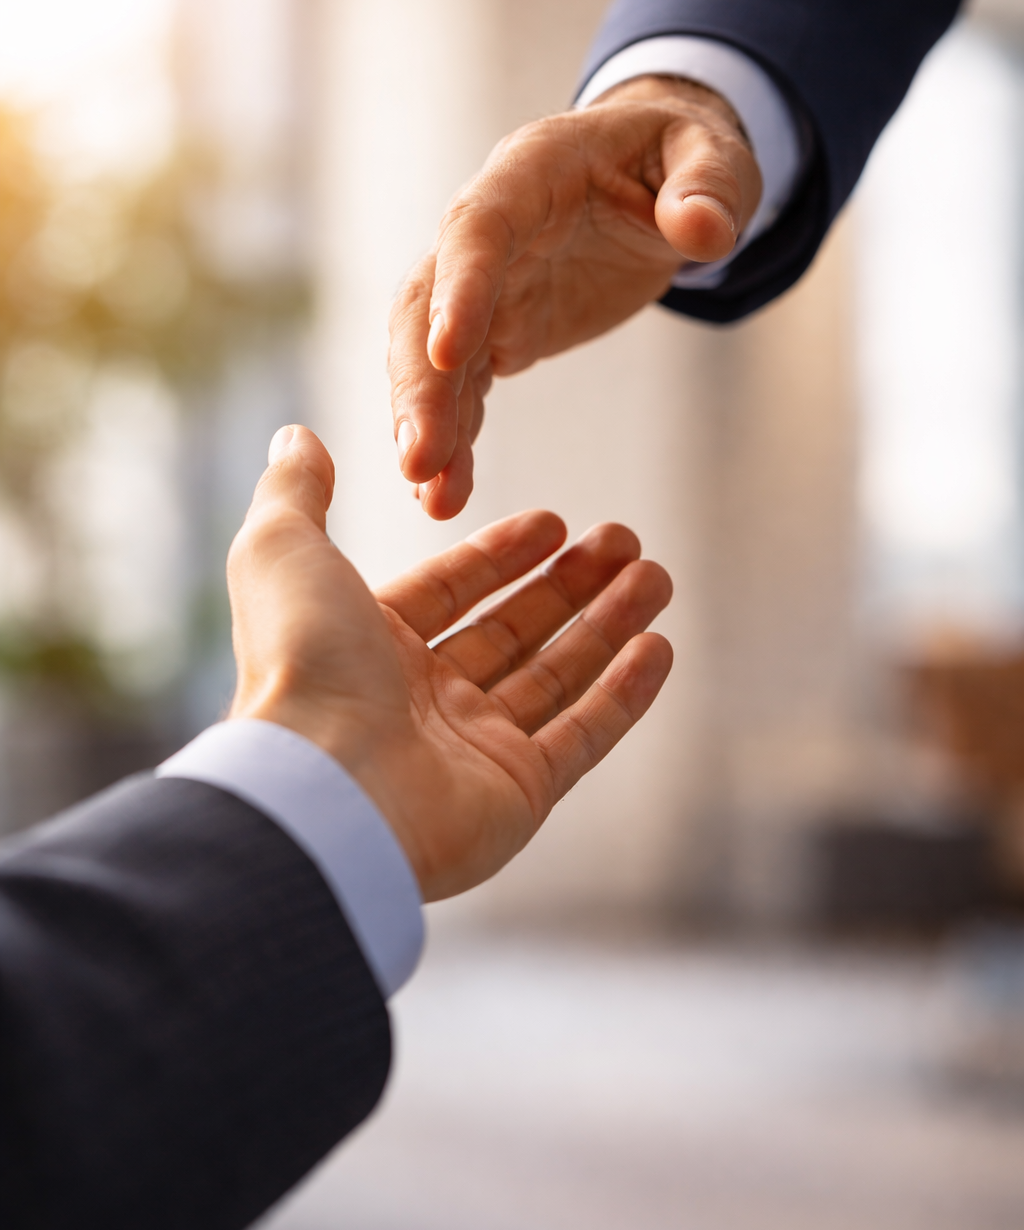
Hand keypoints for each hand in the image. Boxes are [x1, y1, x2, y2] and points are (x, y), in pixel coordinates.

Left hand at [227, 425, 672, 900]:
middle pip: (512, 630)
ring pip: (556, 677)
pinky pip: (582, 736)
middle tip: (624, 540)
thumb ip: (295, 491)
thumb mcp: (282, 551)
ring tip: (656, 578)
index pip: (449, 591)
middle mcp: (420, 701)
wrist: (325, 790)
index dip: (501, 555)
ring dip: (608, 625)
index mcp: (367, 646)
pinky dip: (624, 695)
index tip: (553, 522)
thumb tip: (294, 436)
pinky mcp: (517, 793)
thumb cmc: (301, 666)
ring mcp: (472, 750)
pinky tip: (658, 648)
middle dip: (570, 583)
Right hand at [388, 75, 760, 518]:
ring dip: (425, 423)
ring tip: (431, 495)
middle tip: (418, 458)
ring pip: (431, 355)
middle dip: (419, 382)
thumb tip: (703, 230)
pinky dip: (454, 438)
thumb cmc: (681, 156)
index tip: (449, 353)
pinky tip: (446, 493)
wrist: (659, 179)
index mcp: (529, 171)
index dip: (459, 287)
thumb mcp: (715, 156)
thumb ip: (709, 187)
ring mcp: (485, 284)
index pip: (478, 228)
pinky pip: (463, 387)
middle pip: (427, 303)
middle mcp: (487, 228)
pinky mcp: (497, 330)